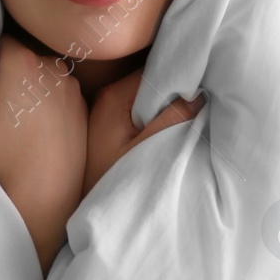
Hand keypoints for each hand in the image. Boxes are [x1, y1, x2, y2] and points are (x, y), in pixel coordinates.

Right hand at [0, 36, 87, 277]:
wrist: (47, 194)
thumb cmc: (3, 158)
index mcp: (24, 62)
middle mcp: (53, 66)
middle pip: (19, 57)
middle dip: (5, 75)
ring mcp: (71, 86)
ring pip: (39, 75)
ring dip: (26, 88)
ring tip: (16, 122)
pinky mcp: (81, 105)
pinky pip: (56, 92)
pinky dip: (44, 102)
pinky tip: (35, 129)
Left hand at [84, 68, 204, 197]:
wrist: (76, 209)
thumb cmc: (112, 181)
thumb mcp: (147, 151)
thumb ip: (172, 120)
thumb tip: (201, 95)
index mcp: (114, 97)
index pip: (155, 71)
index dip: (181, 78)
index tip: (204, 89)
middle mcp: (108, 96)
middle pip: (151, 80)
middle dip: (176, 90)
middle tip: (201, 103)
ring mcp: (107, 110)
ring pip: (147, 95)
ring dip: (167, 103)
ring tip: (189, 115)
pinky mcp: (110, 124)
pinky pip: (139, 108)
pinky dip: (156, 114)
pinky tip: (168, 127)